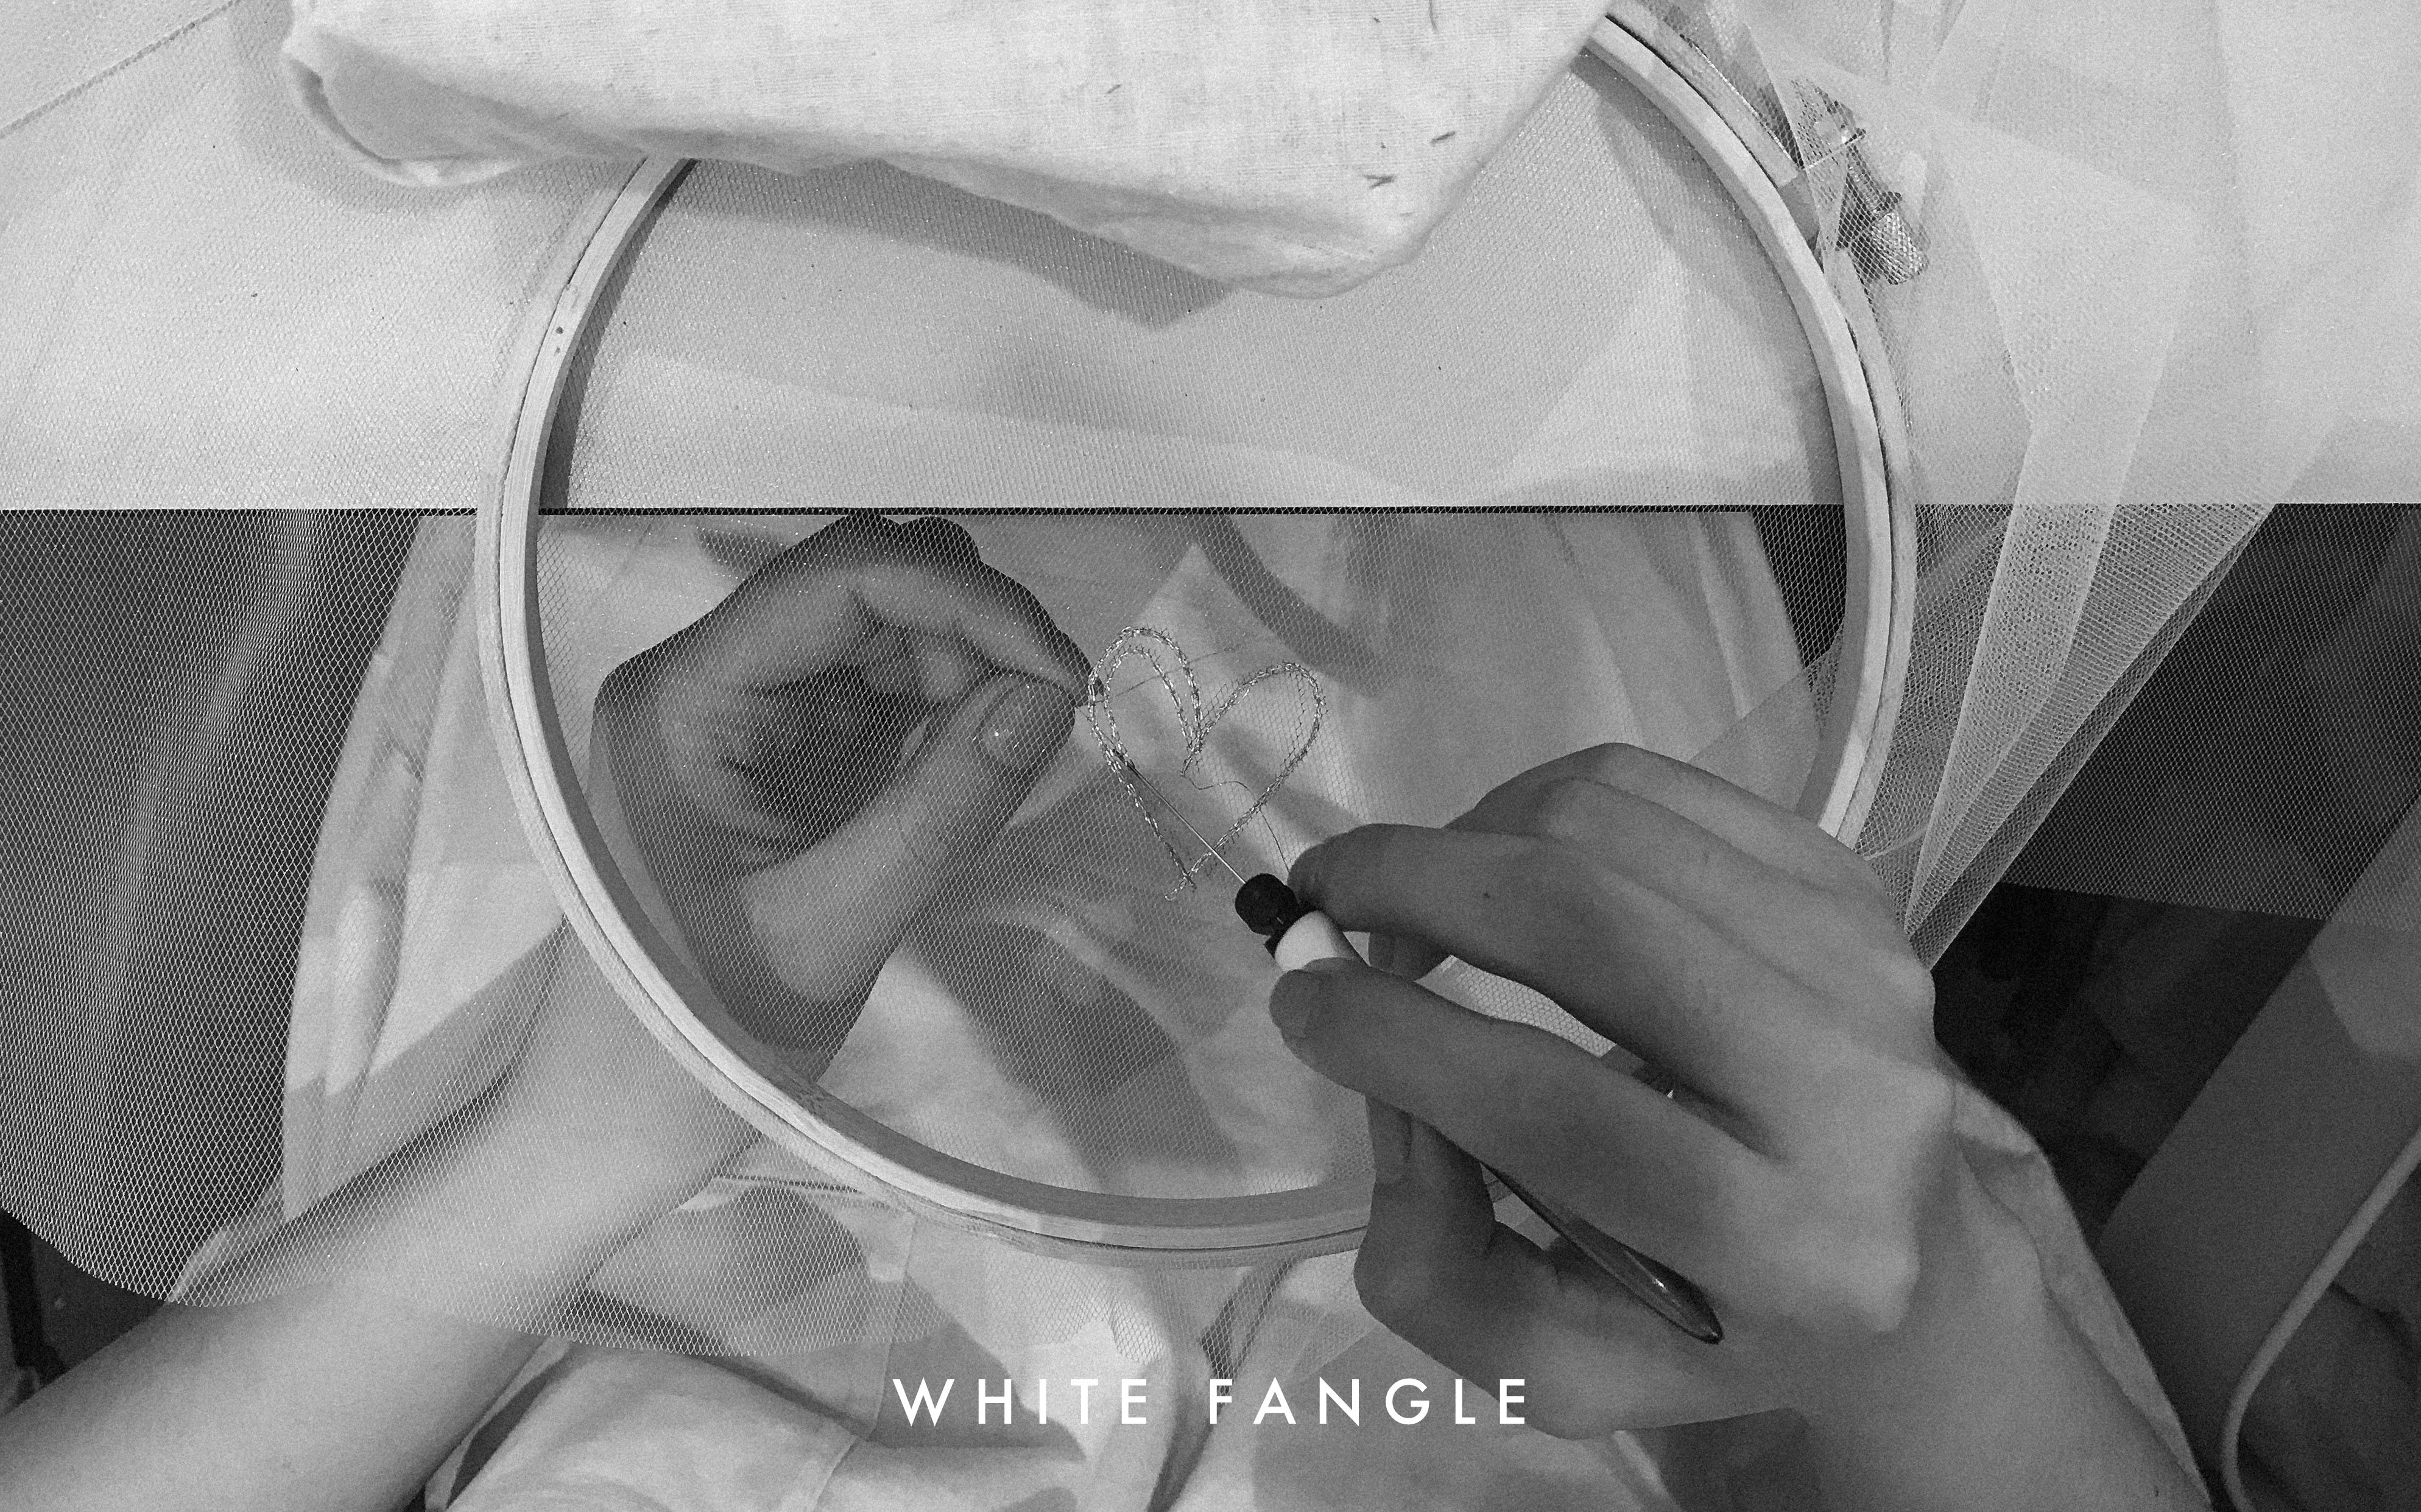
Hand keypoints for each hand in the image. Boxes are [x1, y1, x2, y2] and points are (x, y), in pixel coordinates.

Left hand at [489, 514, 1086, 1217]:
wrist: (613, 1120)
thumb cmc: (691, 1041)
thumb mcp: (829, 935)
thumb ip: (939, 811)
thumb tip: (1050, 698)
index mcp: (681, 701)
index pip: (839, 578)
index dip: (966, 601)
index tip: (1062, 678)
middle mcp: (703, 676)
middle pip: (863, 580)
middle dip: (971, 629)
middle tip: (1044, 723)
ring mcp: (740, 710)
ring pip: (881, 625)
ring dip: (965, 667)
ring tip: (1005, 760)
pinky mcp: (776, 749)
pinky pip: (878, 688)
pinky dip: (944, 710)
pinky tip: (973, 766)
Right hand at [1269, 745, 2200, 1507]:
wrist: (1906, 1260)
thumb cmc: (1708, 1322)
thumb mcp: (1552, 1363)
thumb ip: (1432, 1259)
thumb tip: (1386, 1090)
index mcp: (1782, 1248)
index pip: (1556, 1107)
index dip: (1395, 1038)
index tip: (1295, 995)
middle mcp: (1853, 1095)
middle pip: (1589, 922)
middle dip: (1414, 885)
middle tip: (1326, 896)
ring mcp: (1864, 970)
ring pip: (1610, 826)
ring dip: (1467, 836)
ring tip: (1417, 894)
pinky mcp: (1853, 889)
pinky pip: (1655, 787)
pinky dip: (1540, 805)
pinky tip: (1507, 864)